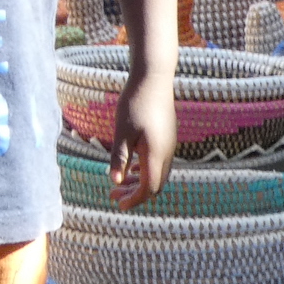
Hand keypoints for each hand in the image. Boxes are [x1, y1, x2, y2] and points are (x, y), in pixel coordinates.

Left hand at [107, 67, 174, 208]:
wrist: (153, 80)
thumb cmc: (134, 104)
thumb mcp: (121, 132)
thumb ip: (119, 158)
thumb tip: (115, 182)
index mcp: (156, 154)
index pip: (149, 188)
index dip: (134, 199)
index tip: (118, 204)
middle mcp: (167, 153)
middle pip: (155, 185)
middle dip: (135, 194)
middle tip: (113, 196)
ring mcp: (170, 146)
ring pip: (158, 174)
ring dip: (139, 182)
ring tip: (119, 184)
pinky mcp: (168, 138)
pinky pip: (160, 163)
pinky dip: (146, 171)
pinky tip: (132, 169)